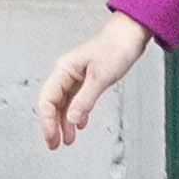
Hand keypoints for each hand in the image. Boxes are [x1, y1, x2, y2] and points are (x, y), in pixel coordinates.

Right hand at [37, 12, 150, 148]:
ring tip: (67, 140)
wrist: (131, 34)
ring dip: (65, 123)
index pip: (47, 99)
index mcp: (64, 70)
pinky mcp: (88, 80)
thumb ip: (85, 99)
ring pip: (65, 104)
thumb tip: (72, 119)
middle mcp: (67, 74)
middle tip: (54, 144)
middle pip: (53, 104)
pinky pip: (77, 100)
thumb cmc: (116, 47)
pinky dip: (77, 114)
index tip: (51, 137)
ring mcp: (77, 77)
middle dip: (52, 125)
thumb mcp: (101, 77)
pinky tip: (79, 125)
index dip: (47, 121)